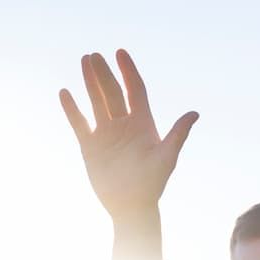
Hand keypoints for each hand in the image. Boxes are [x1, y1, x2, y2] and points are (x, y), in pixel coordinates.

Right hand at [60, 50, 197, 222]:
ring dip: (90, 82)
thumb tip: (195, 113)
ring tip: (84, 61)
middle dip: (104, 73)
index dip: (128, 71)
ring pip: (96, 102)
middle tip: (94, 55)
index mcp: (142, 123)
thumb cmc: (152, 185)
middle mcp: (124, 125)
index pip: (135, 90)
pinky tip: (65, 93)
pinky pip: (79, 123)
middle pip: (112, 92)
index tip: (120, 52)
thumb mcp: (166, 158)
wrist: (131, 207)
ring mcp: (106, 134)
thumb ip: (178, 134)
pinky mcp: (91, 146)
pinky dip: (72, 109)